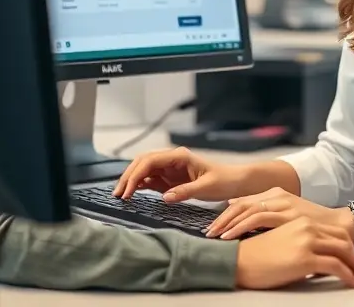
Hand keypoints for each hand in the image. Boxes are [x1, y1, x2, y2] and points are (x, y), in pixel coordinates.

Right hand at [112, 147, 243, 201]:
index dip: (136, 175)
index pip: (150, 161)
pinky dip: (140, 186)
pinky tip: (132, 194)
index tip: (127, 190)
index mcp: (179, 156)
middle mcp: (172, 159)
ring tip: (121, 196)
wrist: (235, 182)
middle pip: (143, 163)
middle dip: (128, 176)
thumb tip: (165, 197)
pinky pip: (151, 180)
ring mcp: (170, 168)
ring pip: (144, 170)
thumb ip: (185, 192)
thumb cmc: (224, 181)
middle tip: (118, 194)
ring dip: (131, 181)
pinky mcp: (171, 179)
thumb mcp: (206, 188)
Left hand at [206, 187, 352, 239]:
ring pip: (246, 210)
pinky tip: (231, 236)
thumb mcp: (289, 218)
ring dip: (228, 224)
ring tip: (215, 236)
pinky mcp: (287, 213)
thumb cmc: (314, 226)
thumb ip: (269, 217)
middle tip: (208, 233)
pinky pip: (258, 219)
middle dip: (222, 219)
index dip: (225, 214)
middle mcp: (277, 195)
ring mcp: (282, 203)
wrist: (340, 226)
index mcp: (276, 194)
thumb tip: (244, 222)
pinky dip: (241, 227)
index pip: (243, 202)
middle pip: (241, 204)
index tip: (213, 227)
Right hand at [235, 217, 353, 289]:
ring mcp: (307, 240)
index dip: (348, 247)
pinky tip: (352, 283)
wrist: (238, 260)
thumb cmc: (256, 256)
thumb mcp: (282, 242)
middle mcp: (307, 227)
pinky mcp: (305, 257)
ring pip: (343, 252)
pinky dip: (348, 275)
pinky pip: (335, 266)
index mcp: (301, 221)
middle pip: (343, 240)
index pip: (334, 233)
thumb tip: (317, 262)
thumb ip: (300, 244)